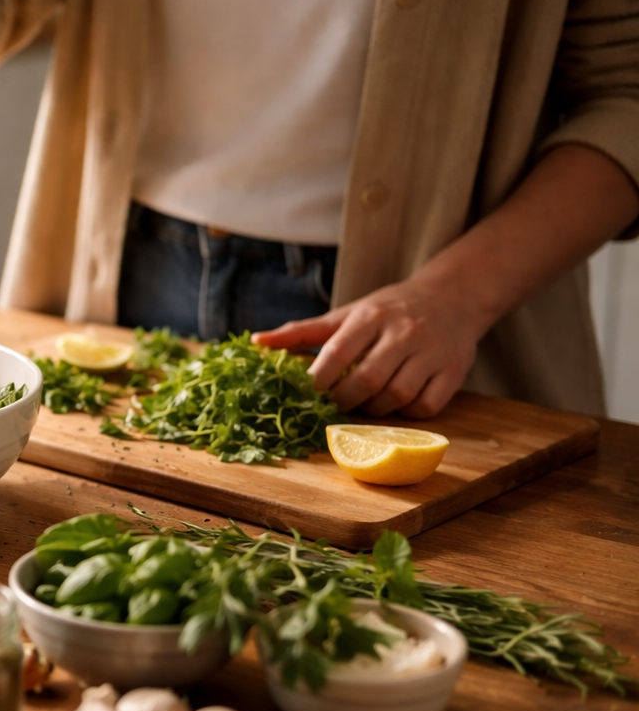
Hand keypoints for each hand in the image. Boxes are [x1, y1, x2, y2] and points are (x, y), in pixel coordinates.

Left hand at [253, 278, 485, 417]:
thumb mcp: (347, 313)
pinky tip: (396, 405)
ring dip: (374, 409)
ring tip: (363, 404)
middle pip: (366, 380)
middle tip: (332, 407)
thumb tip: (256, 342)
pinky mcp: (455, 371)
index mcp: (370, 316)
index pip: (337, 353)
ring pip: (397, 396)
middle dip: (343, 401)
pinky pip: (427, 406)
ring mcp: (432, 352)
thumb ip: (303, 331)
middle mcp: (403, 332)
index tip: (304, 397)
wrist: (453, 297)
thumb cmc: (388, 309)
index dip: (317, 381)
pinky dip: (407, 413)